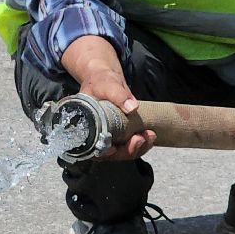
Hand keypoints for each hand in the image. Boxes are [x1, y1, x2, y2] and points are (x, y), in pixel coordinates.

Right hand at [62, 35, 155, 161]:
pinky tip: (149, 135)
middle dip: (128, 150)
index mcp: (84, 129)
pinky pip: (130, 145)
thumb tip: (132, 107)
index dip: (107, 152)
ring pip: (122, 152)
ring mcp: (108, 138)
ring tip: (150, 135)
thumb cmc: (100, 81)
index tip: (117, 148)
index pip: (94, 149)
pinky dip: (141, 142)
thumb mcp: (107, 84)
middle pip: (111, 154)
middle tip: (142, 138)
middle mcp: (95, 137)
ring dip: (138, 147)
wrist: (106, 79)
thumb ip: (118, 94)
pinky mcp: (119, 136)